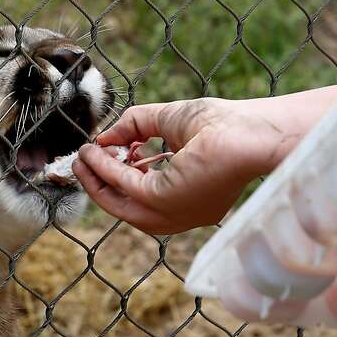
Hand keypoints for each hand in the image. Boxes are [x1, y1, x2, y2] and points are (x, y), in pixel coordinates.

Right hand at [74, 88, 336, 234]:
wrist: (253, 131)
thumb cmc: (227, 124)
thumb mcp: (170, 121)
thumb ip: (135, 127)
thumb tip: (103, 136)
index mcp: (192, 201)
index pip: (149, 200)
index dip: (121, 180)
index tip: (104, 157)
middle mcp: (184, 215)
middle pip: (130, 209)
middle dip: (101, 186)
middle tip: (83, 161)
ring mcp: (176, 214)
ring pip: (123, 204)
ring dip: (97, 181)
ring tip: (82, 158)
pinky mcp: (168, 201)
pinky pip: (125, 187)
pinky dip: (106, 171)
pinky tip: (94, 153)